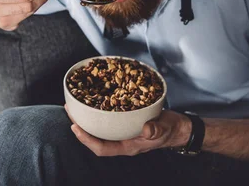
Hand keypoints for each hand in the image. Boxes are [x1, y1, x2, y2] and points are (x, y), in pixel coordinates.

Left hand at [65, 105, 191, 156]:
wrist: (179, 128)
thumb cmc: (171, 130)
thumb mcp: (165, 129)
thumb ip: (156, 130)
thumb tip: (146, 130)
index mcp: (128, 146)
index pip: (101, 148)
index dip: (86, 140)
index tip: (74, 127)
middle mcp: (121, 140)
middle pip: (95, 137)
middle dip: (80, 125)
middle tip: (69, 109)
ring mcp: (122, 132)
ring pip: (99, 128)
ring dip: (87, 117)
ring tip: (75, 103)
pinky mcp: (124, 122)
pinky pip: (107, 119)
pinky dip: (98, 110)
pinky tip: (92, 99)